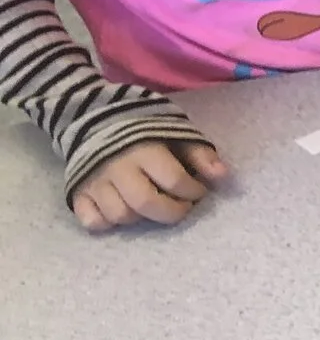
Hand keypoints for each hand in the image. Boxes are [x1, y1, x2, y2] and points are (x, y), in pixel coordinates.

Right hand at [70, 139, 229, 232]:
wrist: (95, 117)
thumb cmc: (146, 129)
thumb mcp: (177, 132)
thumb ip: (200, 154)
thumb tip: (222, 176)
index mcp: (145, 150)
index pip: (174, 180)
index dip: (193, 191)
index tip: (198, 190)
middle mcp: (117, 168)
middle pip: (145, 203)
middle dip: (172, 212)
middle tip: (181, 206)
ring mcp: (95, 182)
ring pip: (119, 215)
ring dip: (141, 217)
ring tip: (151, 205)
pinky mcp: (78, 192)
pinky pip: (91, 220)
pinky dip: (107, 222)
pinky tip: (122, 211)